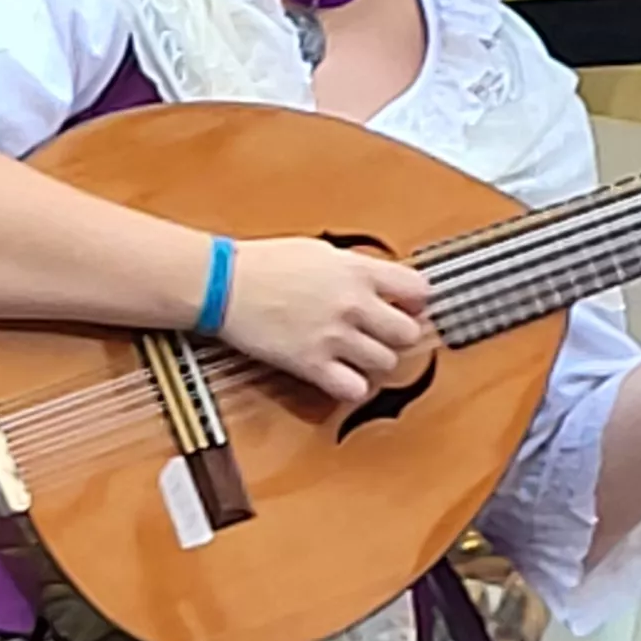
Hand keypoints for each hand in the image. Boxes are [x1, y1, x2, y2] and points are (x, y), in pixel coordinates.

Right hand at [217, 236, 435, 405]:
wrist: (222, 283)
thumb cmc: (262, 264)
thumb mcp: (319, 251)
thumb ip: (356, 269)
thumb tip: (384, 284)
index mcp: (355, 271)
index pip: (418, 289)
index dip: (417, 302)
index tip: (409, 307)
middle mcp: (351, 303)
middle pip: (407, 333)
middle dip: (396, 335)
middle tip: (381, 334)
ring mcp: (334, 336)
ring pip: (386, 363)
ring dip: (374, 361)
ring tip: (356, 353)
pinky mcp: (312, 364)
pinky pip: (355, 389)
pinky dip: (353, 386)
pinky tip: (341, 374)